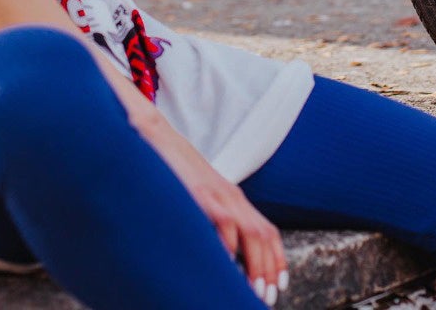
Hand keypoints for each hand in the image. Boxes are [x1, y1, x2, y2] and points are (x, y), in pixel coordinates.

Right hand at [144, 112, 287, 304]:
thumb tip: (219, 253)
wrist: (156, 140)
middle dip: (268, 269)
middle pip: (263, 235)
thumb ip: (213, 219)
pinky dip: (228, 245)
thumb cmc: (174, 174)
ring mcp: (216, 195)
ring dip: (255, 264)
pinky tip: (227, 265)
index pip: (267, 229)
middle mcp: (231, 196)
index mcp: (233, 198)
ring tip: (253, 290)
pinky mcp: (199, 194)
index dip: (276, 259)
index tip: (279, 285)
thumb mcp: (201, 196)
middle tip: (266, 297)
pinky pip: (222, 221)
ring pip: (250, 231)